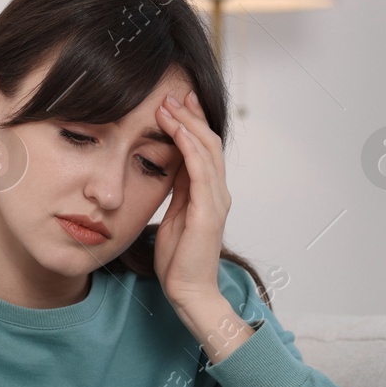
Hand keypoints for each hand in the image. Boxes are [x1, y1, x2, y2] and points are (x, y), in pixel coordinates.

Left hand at [152, 89, 230, 311]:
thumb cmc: (179, 261)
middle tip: (171, 93)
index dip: (192, 123)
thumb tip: (171, 164)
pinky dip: (188, 146)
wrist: (189, 292)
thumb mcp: (175, 215)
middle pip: (209, 142)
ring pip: (206, 150)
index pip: (204, 149)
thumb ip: (178, 190)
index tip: (175, 102)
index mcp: (210, 194)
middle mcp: (218, 193)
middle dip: (190, 115)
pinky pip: (200, 171)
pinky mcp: (208, 212)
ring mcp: (216, 201)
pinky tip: (175, 130)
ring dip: (186, 124)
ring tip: (167, 104)